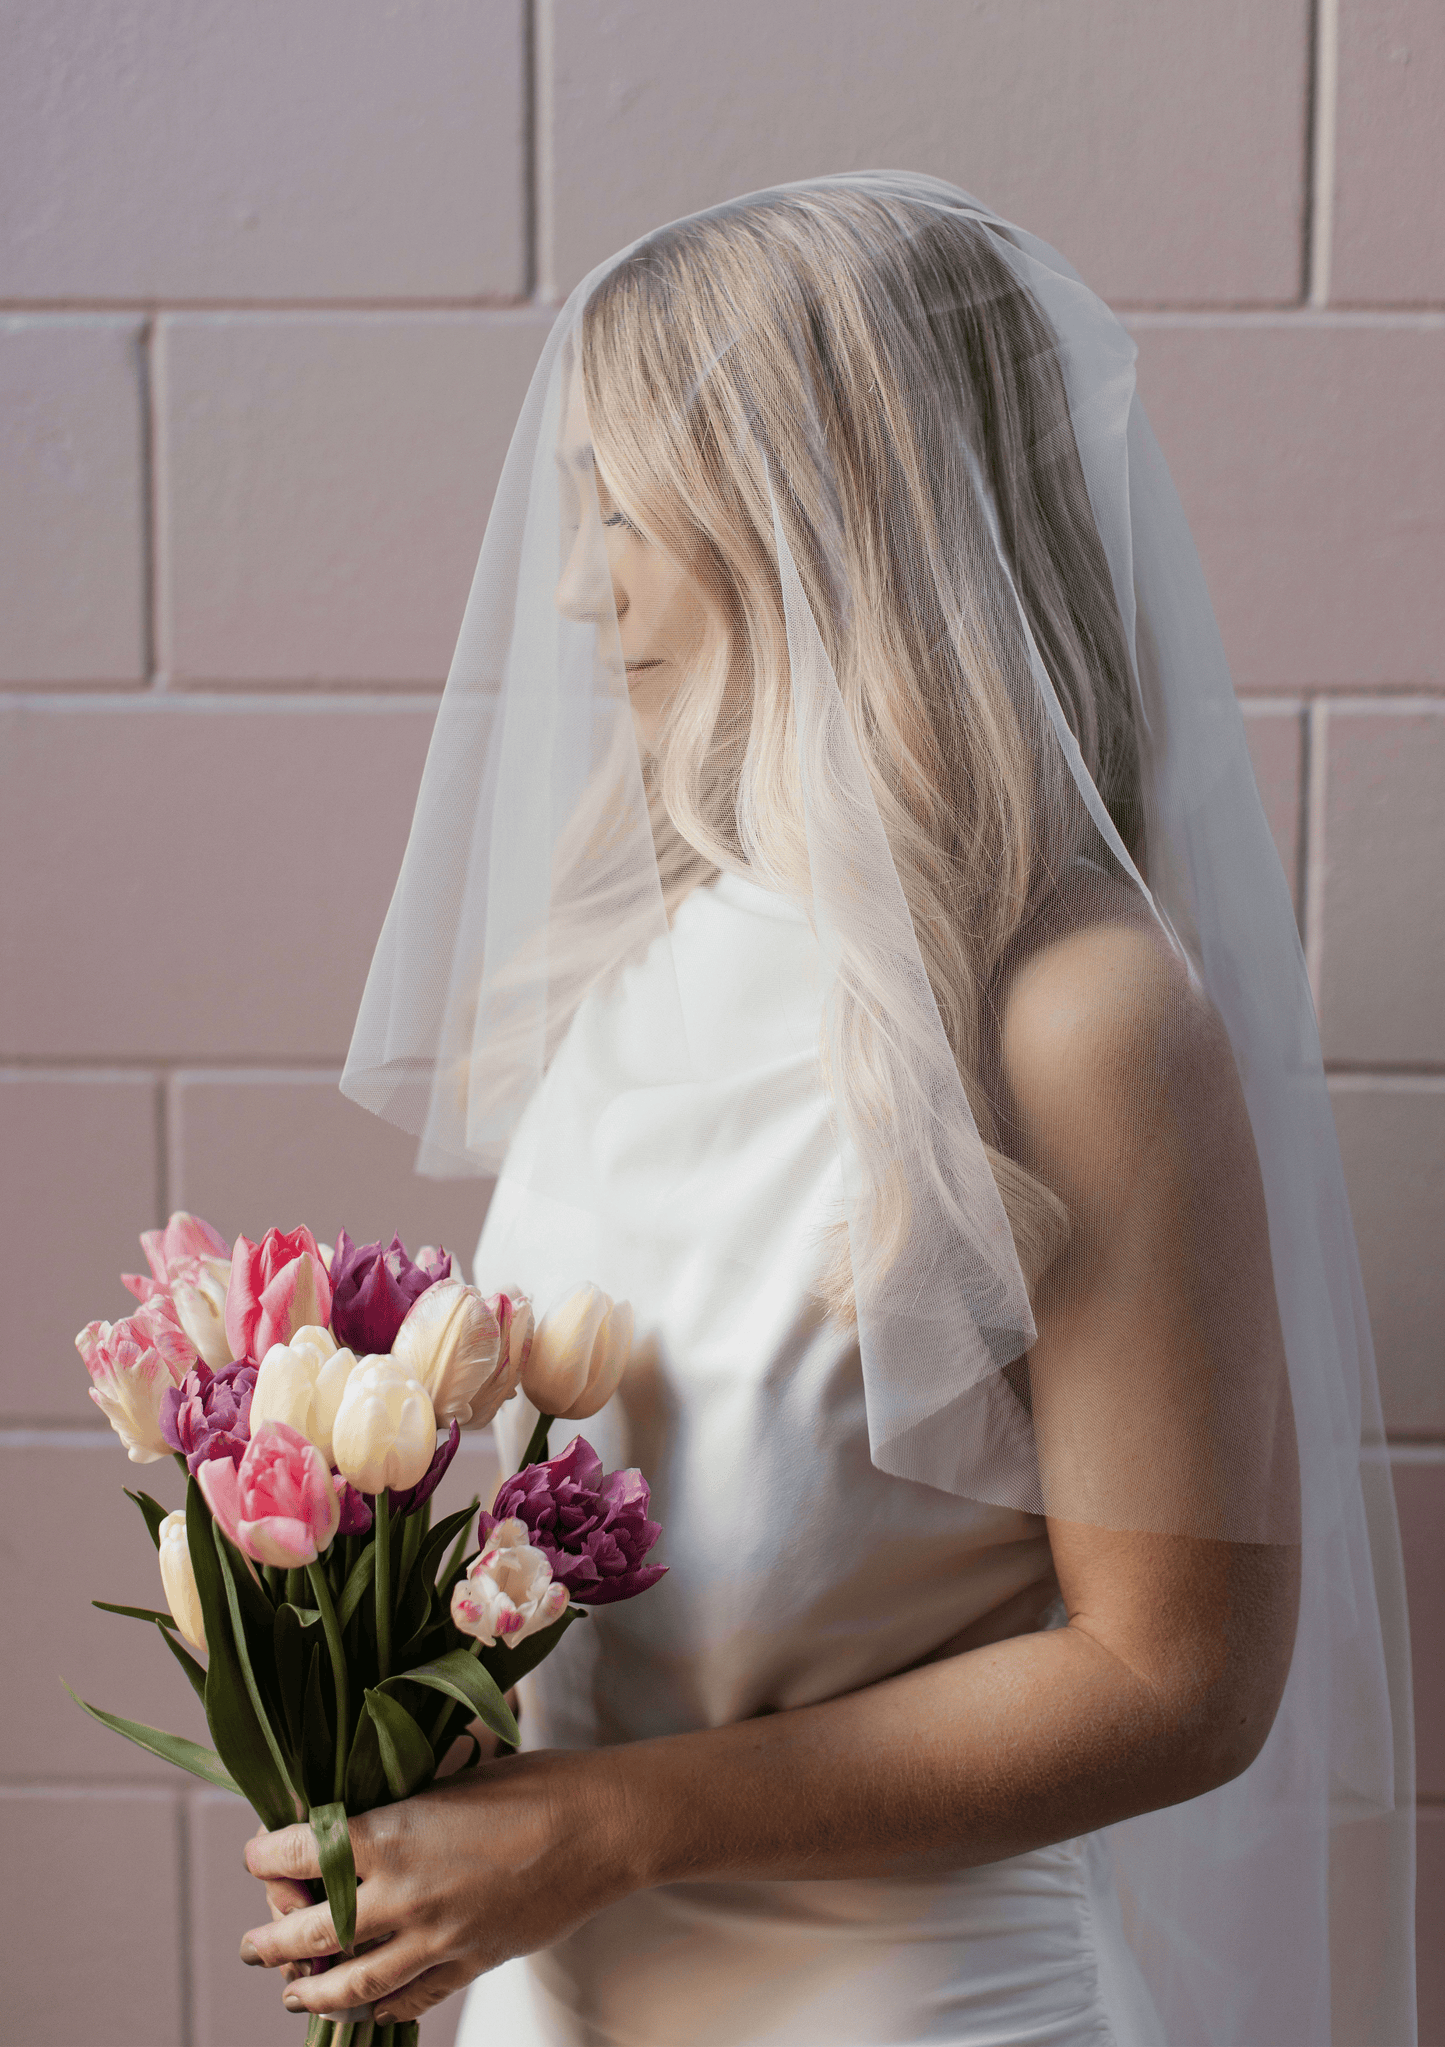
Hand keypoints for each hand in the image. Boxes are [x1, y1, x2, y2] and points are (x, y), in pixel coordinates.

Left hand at [239, 1749, 635, 2025]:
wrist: (599, 1827)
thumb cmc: (529, 1784)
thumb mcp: (449, 1778)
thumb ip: (397, 1810)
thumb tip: (354, 1825)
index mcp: (389, 1833)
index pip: (296, 1854)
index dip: (266, 1856)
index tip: (258, 1855)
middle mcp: (401, 1894)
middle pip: (309, 1933)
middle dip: (269, 1942)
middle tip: (251, 1945)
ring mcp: (434, 1938)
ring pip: (351, 1985)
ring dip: (312, 1992)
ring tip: (292, 1992)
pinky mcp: (468, 1963)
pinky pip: (408, 2000)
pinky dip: (377, 2009)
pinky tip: (364, 2009)